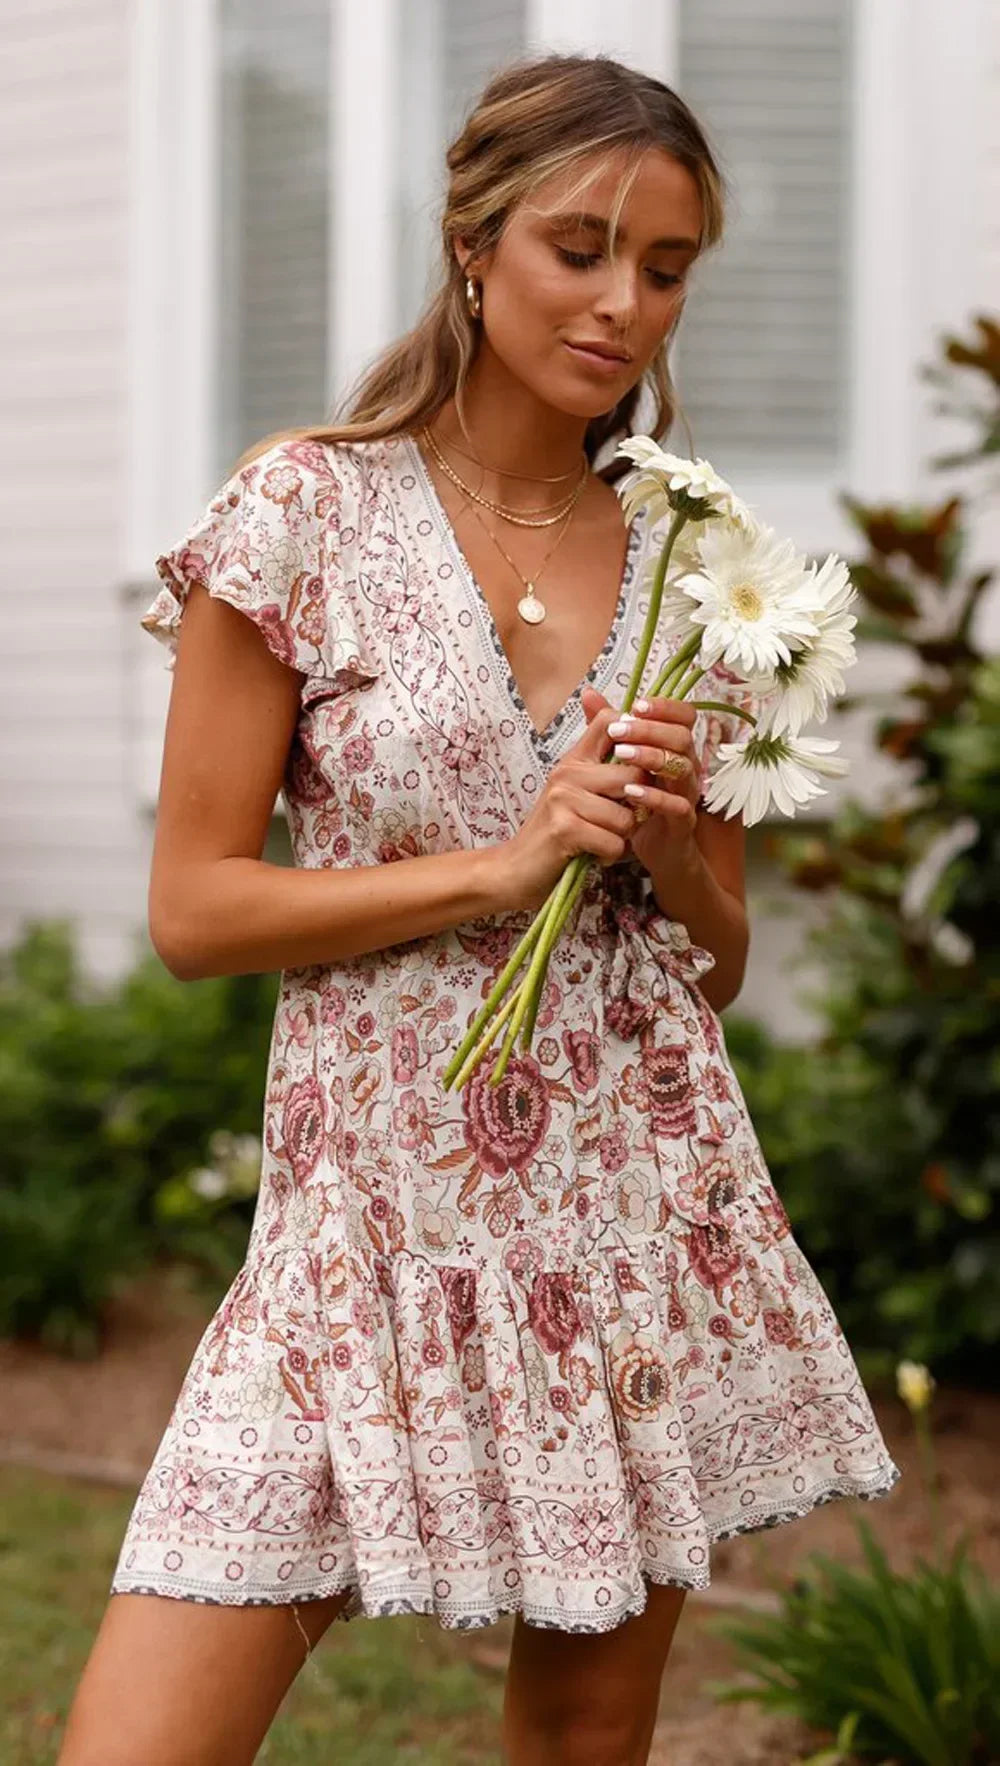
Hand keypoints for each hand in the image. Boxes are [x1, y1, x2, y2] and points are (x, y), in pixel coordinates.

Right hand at [493, 700, 649, 912]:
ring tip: (600, 840)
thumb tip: (638, 742)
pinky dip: (609, 856)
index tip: (640, 765)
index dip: (637, 736)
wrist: (517, 869)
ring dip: (621, 838)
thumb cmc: (556, 833)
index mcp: (573, 760)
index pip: (610, 721)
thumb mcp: (577, 793)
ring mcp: (564, 799)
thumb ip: (604, 769)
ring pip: (627, 817)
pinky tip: (592, 854)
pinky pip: (613, 843)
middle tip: (619, 821)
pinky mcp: (565, 829)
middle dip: (637, 806)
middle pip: (633, 775)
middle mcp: (567, 773)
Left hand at [579, 685, 699, 874]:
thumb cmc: (639, 801)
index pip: (685, 716)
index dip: (666, 707)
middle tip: (620, 731)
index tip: (636, 705)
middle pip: (683, 737)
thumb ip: (607, 729)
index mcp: (675, 749)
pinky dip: (655, 796)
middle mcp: (686, 767)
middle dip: (652, 729)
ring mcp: (687, 794)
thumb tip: (588, 694)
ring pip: (682, 767)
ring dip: (652, 757)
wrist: (653, 849)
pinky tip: (632, 791)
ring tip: (623, 756)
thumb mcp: (620, 762)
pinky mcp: (683, 821)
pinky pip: (677, 805)